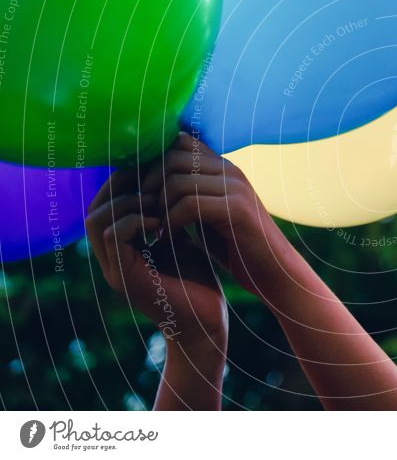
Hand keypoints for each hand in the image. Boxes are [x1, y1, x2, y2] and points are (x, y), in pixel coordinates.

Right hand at [86, 170, 227, 352]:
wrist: (207, 322)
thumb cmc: (196, 281)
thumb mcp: (178, 238)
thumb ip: (166, 213)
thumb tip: (169, 177)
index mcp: (120, 247)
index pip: (104, 202)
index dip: (125, 181)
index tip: (153, 171)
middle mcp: (110, 258)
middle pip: (94, 207)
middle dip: (123, 186)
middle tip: (153, 180)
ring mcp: (114, 270)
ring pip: (97, 219)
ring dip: (128, 202)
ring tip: (158, 202)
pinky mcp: (125, 278)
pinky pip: (114, 236)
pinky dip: (135, 220)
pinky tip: (160, 221)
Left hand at [140, 132, 280, 295]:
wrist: (274, 270)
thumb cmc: (237, 245)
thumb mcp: (209, 214)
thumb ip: (189, 195)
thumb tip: (151, 184)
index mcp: (223, 167)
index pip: (180, 141)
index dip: (154, 163)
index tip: (144, 192)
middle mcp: (230, 170)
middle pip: (174, 158)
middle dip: (150, 185)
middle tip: (144, 212)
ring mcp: (236, 188)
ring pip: (178, 181)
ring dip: (160, 208)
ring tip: (156, 228)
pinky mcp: (237, 210)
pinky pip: (190, 205)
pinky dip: (172, 223)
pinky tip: (169, 238)